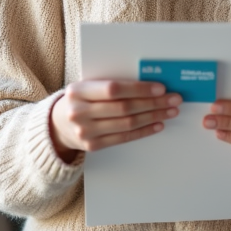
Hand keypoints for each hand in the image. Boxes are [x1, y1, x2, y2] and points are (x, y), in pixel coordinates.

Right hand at [50, 80, 181, 161]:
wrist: (57, 124)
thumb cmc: (79, 100)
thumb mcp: (87, 86)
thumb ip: (110, 85)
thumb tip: (148, 84)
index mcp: (78, 90)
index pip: (114, 89)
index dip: (139, 89)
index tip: (160, 88)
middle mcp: (79, 112)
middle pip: (124, 108)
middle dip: (153, 103)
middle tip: (173, 99)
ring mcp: (85, 131)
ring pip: (127, 124)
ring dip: (153, 116)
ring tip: (170, 111)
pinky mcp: (93, 146)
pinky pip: (124, 138)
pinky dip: (144, 131)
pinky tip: (158, 124)